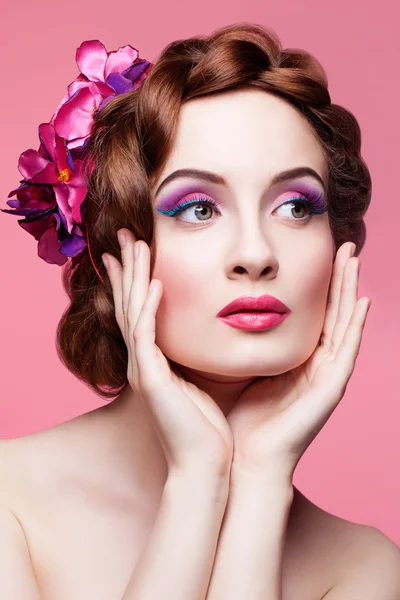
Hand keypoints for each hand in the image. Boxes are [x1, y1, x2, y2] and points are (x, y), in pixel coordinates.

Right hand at [102, 228, 232, 478]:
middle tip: (124, 236)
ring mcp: (145, 370)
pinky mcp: (153, 380)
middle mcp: (144, 362)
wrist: (205, 466)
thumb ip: (199, 356)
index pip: (140, 311)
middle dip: (127, 269)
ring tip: (135, 246)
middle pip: (129, 304)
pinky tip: (156, 285)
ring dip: (135, 278)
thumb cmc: (206, 429)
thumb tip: (214, 334)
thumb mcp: (201, 381)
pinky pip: (147, 337)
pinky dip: (150, 309)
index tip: (137, 252)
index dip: (136, 280)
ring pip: (134, 313)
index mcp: (155, 362)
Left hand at [226, 242, 370, 479]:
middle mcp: (317, 366)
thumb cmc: (239, 420)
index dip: (319, 285)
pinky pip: (347, 350)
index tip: (319, 254)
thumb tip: (227, 316)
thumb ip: (247, 346)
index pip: (314, 316)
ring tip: (353, 258)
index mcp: (298, 362)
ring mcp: (327, 377)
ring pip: (344, 324)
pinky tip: (362, 300)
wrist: (242, 460)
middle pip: (333, 313)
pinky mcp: (331, 389)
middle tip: (344, 245)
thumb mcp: (244, 370)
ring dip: (349, 290)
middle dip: (339, 278)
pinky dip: (355, 325)